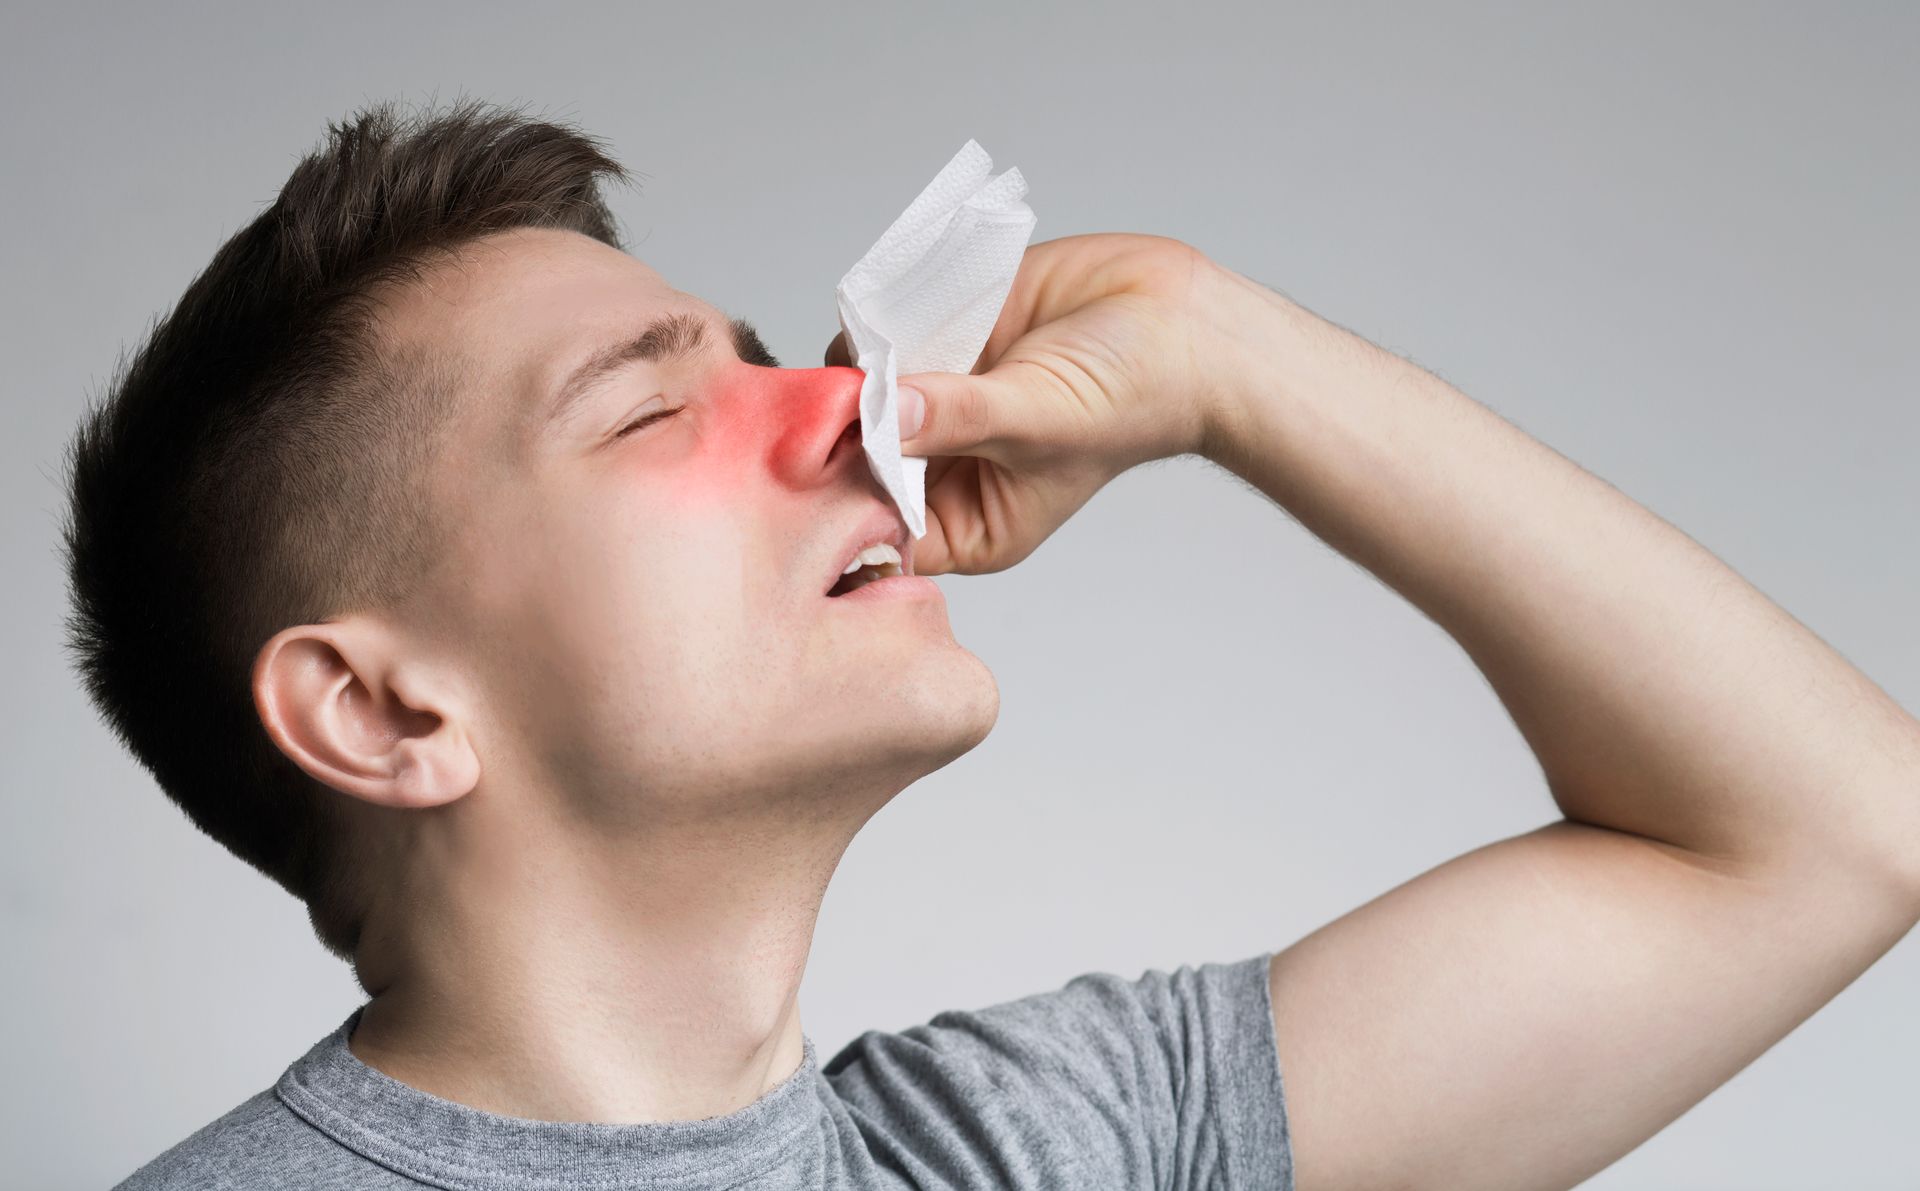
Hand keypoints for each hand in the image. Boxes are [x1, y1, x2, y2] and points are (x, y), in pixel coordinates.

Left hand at [825, 233, 1260, 575]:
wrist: (1179, 321)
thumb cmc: (1131, 398)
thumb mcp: (1038, 421)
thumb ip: (958, 418)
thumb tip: (881, 412)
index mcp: (966, 519)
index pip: (878, 523)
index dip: (844, 496)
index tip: (828, 453)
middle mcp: (942, 465)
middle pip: (856, 454)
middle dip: (843, 424)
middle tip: (843, 387)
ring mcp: (936, 397)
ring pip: (862, 387)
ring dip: (858, 362)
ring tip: (874, 341)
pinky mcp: (941, 336)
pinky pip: (883, 331)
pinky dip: (876, 319)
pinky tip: (884, 309)